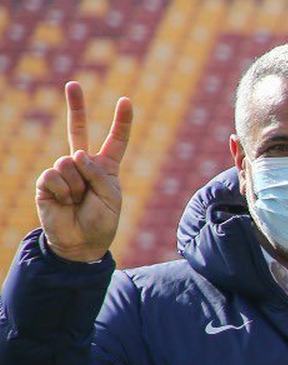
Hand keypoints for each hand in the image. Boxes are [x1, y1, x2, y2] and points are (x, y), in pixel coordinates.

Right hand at [35, 81, 132, 262]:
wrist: (81, 242)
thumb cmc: (101, 221)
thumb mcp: (111, 197)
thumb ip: (98, 173)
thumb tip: (75, 154)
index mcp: (106, 168)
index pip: (115, 141)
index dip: (121, 122)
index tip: (126, 101)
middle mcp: (84, 165)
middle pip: (77, 130)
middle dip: (76, 106)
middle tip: (73, 83)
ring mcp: (64, 171)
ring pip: (69, 162)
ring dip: (77, 185)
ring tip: (78, 201)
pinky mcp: (46, 181)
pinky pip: (55, 175)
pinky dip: (64, 191)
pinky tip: (65, 202)